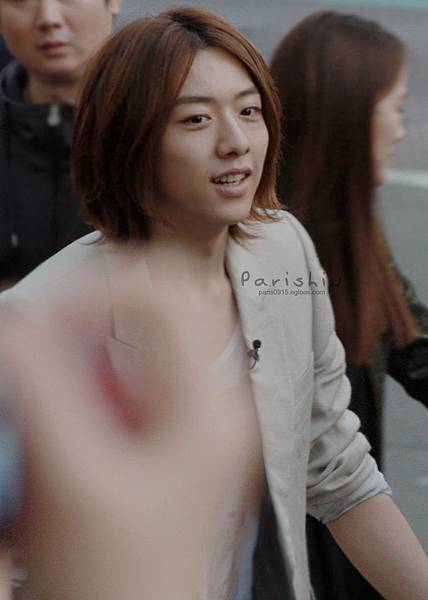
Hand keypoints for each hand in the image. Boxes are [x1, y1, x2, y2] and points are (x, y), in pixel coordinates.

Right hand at [0, 274, 246, 599]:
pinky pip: (112, 388)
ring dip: (74, 362)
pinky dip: (74, 394)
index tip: (48, 317)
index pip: (169, 298)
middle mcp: (204, 407)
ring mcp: (182, 423)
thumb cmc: (125, 585)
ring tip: (45, 411)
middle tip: (38, 350)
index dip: (104, 289)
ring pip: (124, 352)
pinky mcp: (156, 440)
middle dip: (83, 323)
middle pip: (146, 319)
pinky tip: (55, 440)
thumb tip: (21, 322)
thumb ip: (44, 392)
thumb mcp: (77, 484)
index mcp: (209, 409)